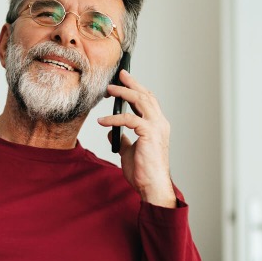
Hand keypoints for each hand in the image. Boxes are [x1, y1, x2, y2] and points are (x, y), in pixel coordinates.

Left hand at [98, 69, 176, 207]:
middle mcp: (160, 123)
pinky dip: (114, 118)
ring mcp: (157, 127)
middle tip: (118, 74)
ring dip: (124, 93)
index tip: (124, 79)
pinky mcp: (149, 134)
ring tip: (109, 90)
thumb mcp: (129, 152)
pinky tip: (102, 121)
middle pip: (146, 96)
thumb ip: (123, 140)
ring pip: (141, 101)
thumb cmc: (143, 171)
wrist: (151, 186)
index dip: (136, 88)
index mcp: (157, 126)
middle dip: (131, 84)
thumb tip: (111, 132)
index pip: (148, 101)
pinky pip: (129, 119)